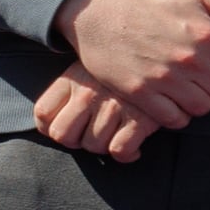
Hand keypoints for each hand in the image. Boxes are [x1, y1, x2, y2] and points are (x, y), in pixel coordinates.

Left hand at [32, 68, 158, 161]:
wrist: (165, 55)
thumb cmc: (126, 65)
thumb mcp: (92, 65)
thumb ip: (71, 87)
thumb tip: (54, 118)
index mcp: (73, 79)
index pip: (43, 113)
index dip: (50, 128)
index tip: (68, 128)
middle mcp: (88, 94)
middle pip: (64, 136)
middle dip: (77, 141)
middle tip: (92, 135)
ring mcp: (113, 107)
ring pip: (94, 146)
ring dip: (104, 147)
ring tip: (116, 136)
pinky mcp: (140, 119)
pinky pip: (120, 150)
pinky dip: (127, 154)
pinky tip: (135, 146)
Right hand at [52, 0, 209, 123]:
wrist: (100, 13)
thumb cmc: (152, 4)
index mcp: (207, 36)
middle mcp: (189, 59)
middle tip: (201, 78)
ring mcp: (164, 78)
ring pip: (202, 108)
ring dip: (197, 102)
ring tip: (186, 89)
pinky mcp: (141, 93)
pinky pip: (174, 119)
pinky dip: (176, 115)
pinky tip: (170, 101)